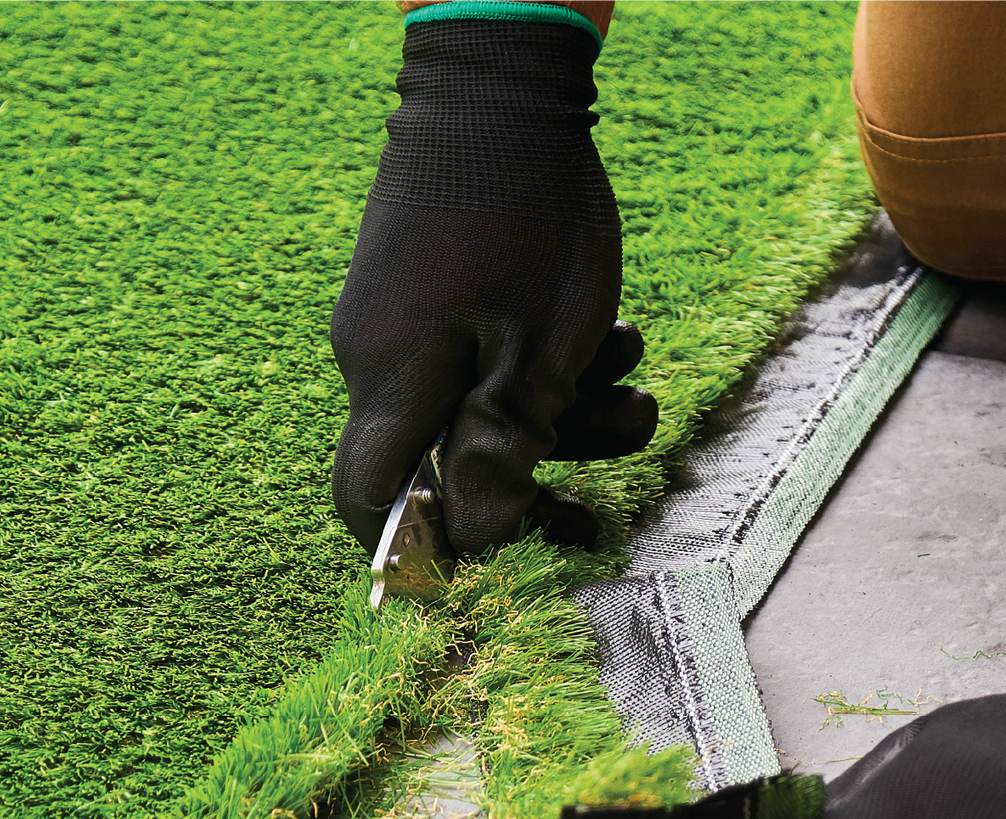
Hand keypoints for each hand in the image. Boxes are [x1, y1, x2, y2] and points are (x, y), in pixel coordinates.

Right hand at [331, 17, 656, 556]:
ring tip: (636, 372)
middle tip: (616, 457)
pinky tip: (617, 338)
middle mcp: (378, 359)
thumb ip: (503, 452)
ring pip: (480, 406)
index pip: (369, 505)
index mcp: (391, 384)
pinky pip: (483, 355)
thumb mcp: (538, 352)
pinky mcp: (429, 288)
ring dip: (569, 410)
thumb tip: (476, 541)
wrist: (502, 75)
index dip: (422, 549)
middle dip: (543, 468)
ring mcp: (401, 320)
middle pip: (448, 460)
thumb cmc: (526, 218)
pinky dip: (549, 360)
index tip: (493, 555)